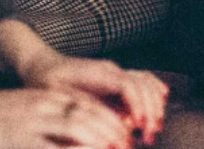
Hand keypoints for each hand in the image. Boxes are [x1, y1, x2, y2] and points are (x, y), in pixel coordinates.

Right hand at [0, 87, 132, 148]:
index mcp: (50, 96)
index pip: (89, 103)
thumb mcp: (32, 104)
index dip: (111, 117)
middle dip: (113, 129)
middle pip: (89, 114)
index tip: (126, 129)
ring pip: (78, 128)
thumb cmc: (0, 113)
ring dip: (101, 140)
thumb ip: (56, 113)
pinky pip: (56, 148)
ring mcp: (36, 123)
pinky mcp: (24, 141)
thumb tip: (83, 129)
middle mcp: (47, 105)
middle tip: (128, 144)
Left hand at [23, 53, 168, 145]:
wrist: (43, 66)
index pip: (127, 85)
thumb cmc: (47, 84)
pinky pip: (143, 80)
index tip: (140, 126)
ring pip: (146, 81)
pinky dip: (154, 92)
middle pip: (142, 84)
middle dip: (151, 111)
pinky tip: (160, 105)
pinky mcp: (118, 79)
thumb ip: (82, 108)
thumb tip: (107, 124)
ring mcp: (117, 72)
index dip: (137, 105)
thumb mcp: (58, 98)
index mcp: (97, 73)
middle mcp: (112, 70)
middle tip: (150, 137)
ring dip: (155, 105)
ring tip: (154, 129)